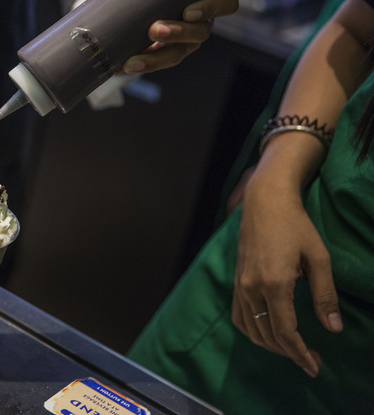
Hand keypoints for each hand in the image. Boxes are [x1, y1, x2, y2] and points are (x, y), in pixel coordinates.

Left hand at [123, 0, 238, 73]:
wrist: (145, 3)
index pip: (226, 4)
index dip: (210, 8)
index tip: (188, 12)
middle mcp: (202, 22)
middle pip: (200, 32)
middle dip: (177, 33)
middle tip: (154, 30)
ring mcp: (186, 42)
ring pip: (177, 53)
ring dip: (154, 59)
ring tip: (133, 61)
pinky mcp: (167, 53)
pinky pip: (157, 62)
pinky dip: (139, 64)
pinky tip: (122, 67)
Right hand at [232, 171, 342, 376]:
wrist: (264, 203)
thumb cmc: (295, 226)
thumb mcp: (319, 258)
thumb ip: (325, 295)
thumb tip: (334, 328)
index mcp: (274, 284)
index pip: (285, 331)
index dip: (300, 353)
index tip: (314, 366)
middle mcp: (251, 288)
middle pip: (267, 335)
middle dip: (289, 353)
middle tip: (311, 360)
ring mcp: (239, 286)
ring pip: (251, 330)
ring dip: (271, 345)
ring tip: (292, 350)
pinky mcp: (235, 282)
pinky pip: (239, 317)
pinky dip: (253, 332)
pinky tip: (267, 334)